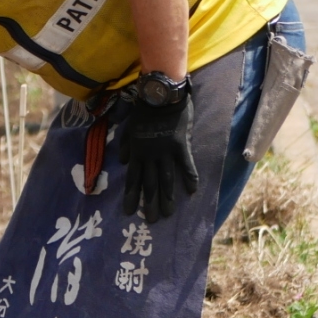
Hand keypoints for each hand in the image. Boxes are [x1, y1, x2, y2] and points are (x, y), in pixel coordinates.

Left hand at [119, 80, 198, 221]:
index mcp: (137, 152)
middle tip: (150, 221)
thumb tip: (125, 162)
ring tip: (167, 213)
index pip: (132, 179)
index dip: (131, 196)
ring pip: (166, 179)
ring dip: (167, 197)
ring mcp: (165, 152)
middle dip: (149, 203)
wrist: (160, 96)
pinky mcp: (180, 146)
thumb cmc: (143, 110)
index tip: (129, 212)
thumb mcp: (128, 127)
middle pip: (149, 183)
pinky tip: (191, 191)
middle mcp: (150, 156)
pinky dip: (189, 177)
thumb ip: (125, 145)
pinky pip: (186, 165)